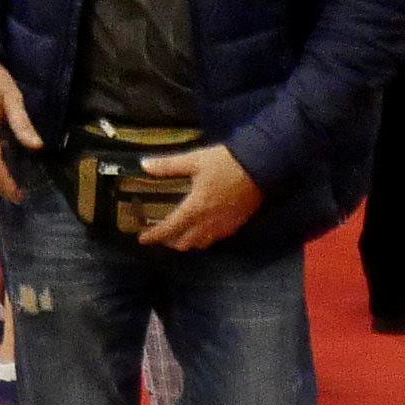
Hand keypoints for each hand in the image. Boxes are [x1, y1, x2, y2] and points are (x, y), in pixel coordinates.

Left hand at [135, 141, 261, 249]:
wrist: (261, 167)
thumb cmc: (226, 163)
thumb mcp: (195, 160)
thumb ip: (168, 166)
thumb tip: (145, 165)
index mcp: (194, 209)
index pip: (169, 229)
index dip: (154, 236)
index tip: (142, 238)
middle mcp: (208, 223)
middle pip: (184, 243)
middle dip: (169, 242)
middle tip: (161, 234)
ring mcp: (223, 227)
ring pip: (200, 244)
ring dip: (187, 242)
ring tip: (180, 232)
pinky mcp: (236, 225)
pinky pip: (215, 239)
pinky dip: (204, 238)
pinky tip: (202, 228)